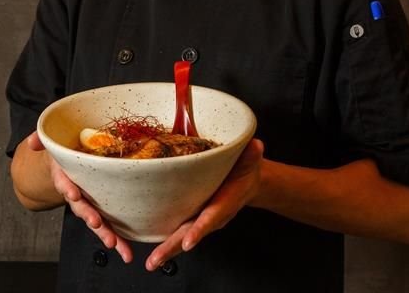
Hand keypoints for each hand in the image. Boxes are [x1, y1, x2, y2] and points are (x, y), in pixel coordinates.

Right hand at [26, 133, 134, 263]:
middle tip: (95, 223)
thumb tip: (32, 143)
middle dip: (88, 215)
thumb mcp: (51, 143)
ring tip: (113, 244)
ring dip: (103, 233)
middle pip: (80, 206)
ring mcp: (87, 203)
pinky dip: (118, 239)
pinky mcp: (100, 209)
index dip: (67, 188)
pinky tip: (125, 251)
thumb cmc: (61, 153)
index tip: (73, 193)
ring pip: (94, 220)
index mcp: (64, 176)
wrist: (63, 167)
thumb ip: (40, 139)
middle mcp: (75, 193)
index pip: (64, 182)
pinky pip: (108, 225)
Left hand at [145, 139, 264, 270]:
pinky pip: (180, 232)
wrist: (248, 181)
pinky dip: (168, 243)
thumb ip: (253, 154)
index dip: (200, 229)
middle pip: (191, 233)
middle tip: (156, 260)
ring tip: (152, 263)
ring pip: (184, 237)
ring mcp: (203, 219)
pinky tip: (156, 253)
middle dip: (173, 247)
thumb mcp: (251, 159)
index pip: (211, 217)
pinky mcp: (194, 218)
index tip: (188, 241)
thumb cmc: (246, 170)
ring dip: (168, 250)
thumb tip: (256, 146)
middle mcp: (212, 215)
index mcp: (225, 202)